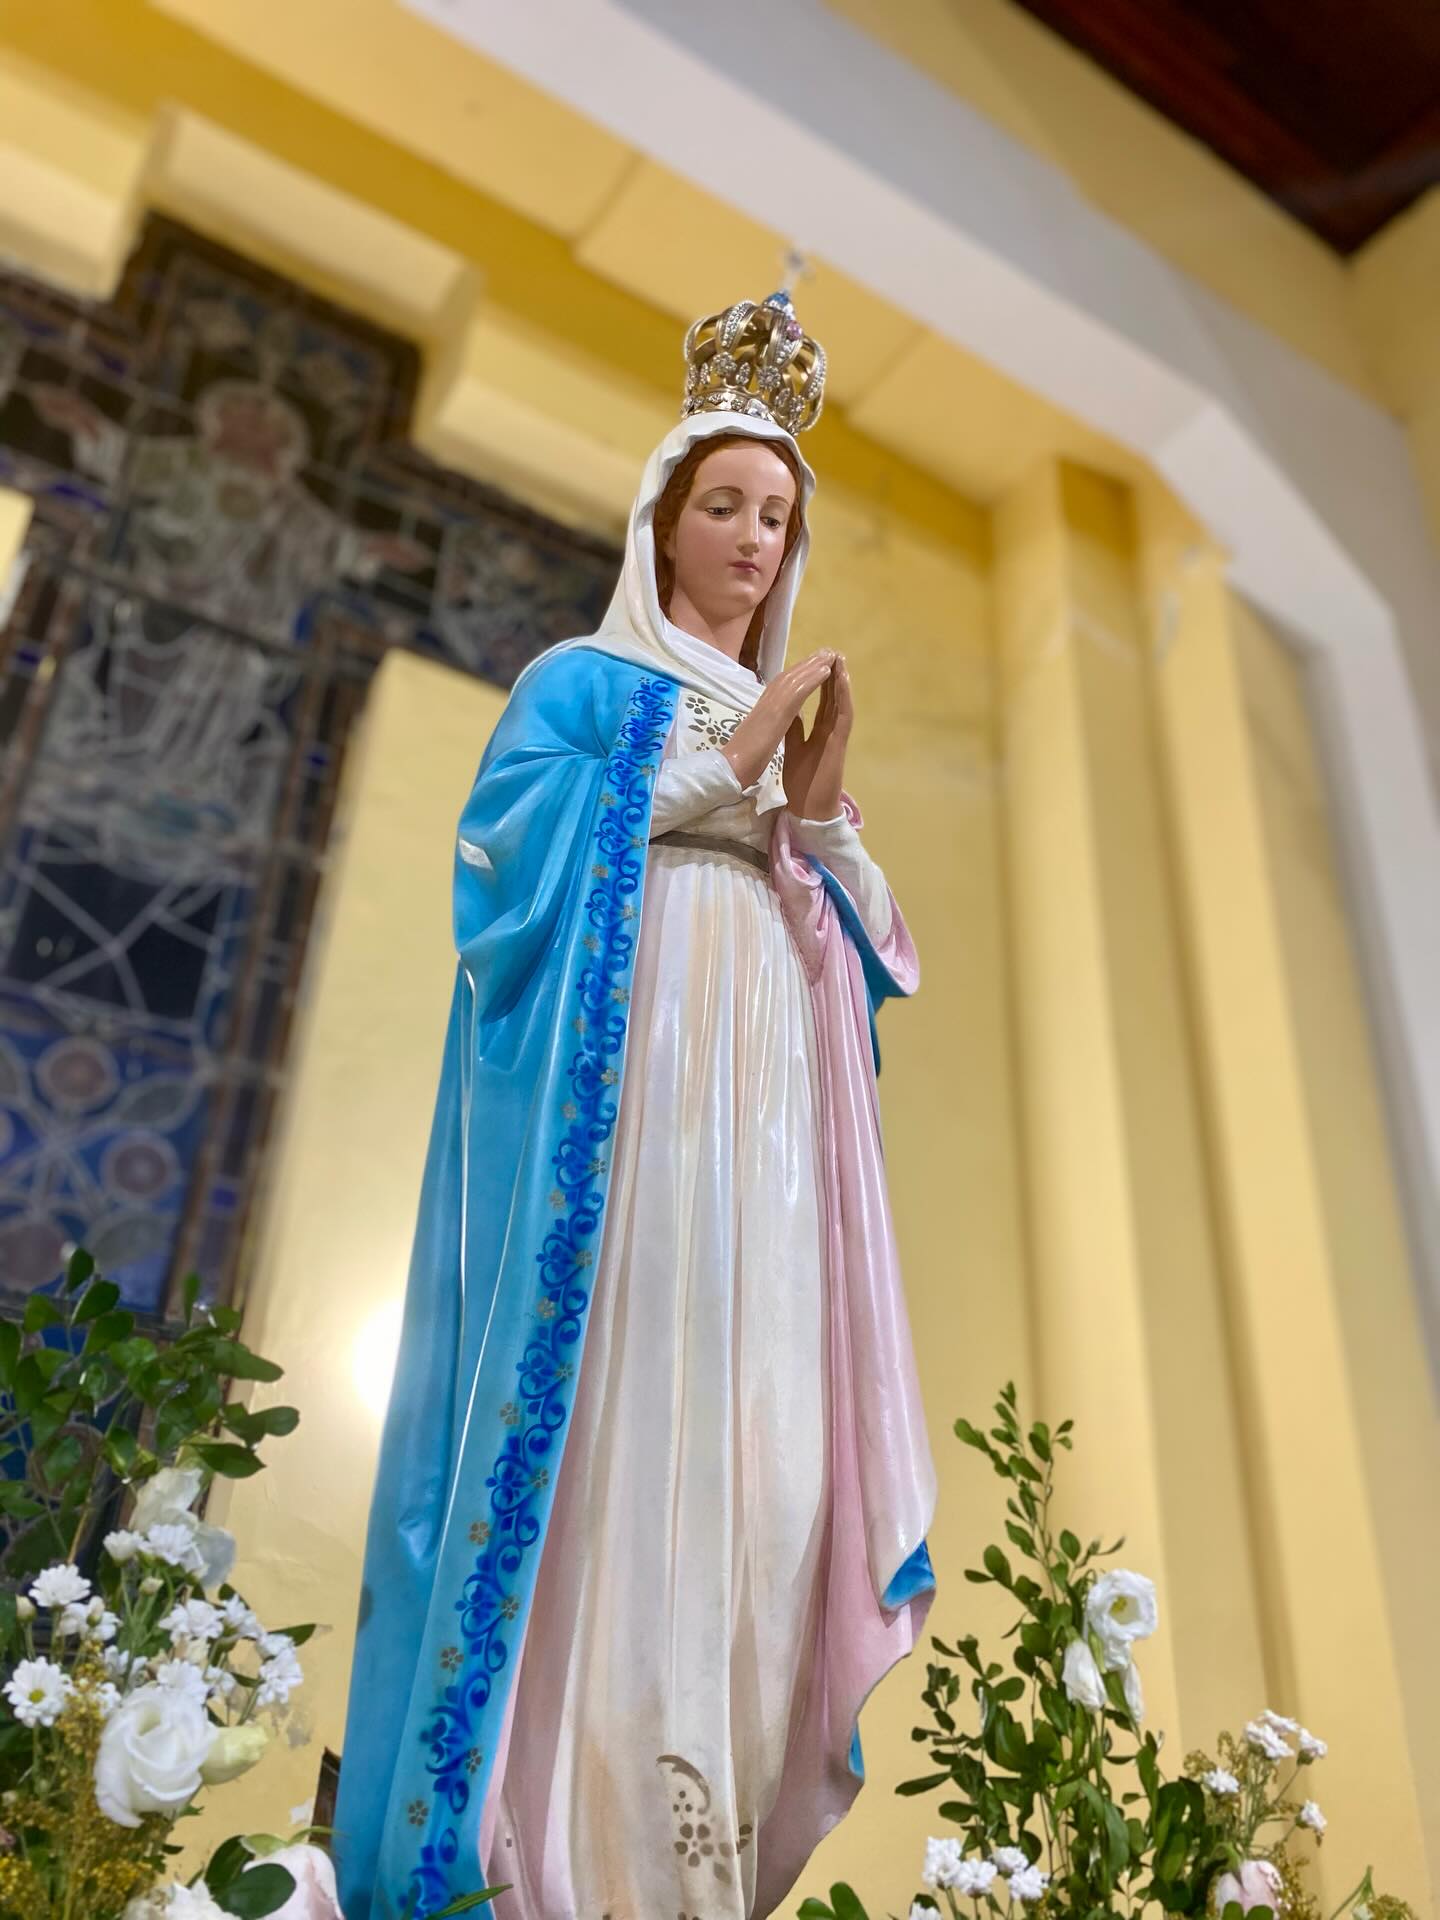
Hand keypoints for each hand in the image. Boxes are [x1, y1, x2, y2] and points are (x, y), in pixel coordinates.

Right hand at [721, 650, 834, 788]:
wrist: (732, 768)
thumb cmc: (741, 760)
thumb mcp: (759, 738)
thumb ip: (766, 726)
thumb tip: (773, 721)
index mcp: (763, 710)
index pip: (782, 687)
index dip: (798, 675)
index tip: (812, 666)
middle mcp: (766, 701)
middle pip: (789, 677)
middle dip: (807, 664)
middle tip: (825, 651)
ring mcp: (771, 705)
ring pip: (795, 679)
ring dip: (814, 665)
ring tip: (830, 654)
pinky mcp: (777, 712)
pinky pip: (798, 691)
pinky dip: (812, 679)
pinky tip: (826, 671)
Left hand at [784, 653, 851, 819]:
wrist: (809, 807)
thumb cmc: (803, 782)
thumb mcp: (794, 749)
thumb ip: (795, 731)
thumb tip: (791, 713)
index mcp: (819, 732)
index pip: (821, 701)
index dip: (820, 681)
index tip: (817, 662)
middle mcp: (831, 730)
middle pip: (833, 697)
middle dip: (832, 674)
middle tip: (832, 651)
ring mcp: (837, 735)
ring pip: (841, 701)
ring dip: (841, 680)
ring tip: (840, 658)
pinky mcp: (839, 742)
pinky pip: (844, 715)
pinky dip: (843, 696)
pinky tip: (842, 679)